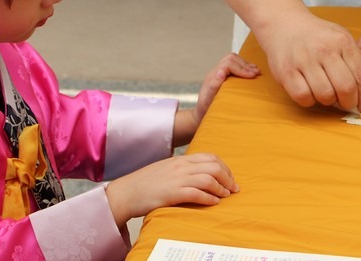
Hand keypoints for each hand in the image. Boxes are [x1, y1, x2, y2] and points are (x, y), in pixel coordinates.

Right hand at [105, 153, 238, 226]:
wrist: (126, 192)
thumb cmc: (145, 183)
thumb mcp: (166, 169)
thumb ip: (181, 168)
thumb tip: (198, 173)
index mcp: (180, 159)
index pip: (210, 157)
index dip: (224, 167)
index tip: (229, 177)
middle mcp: (180, 166)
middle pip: (213, 166)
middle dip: (228, 177)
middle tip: (234, 188)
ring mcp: (176, 179)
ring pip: (208, 178)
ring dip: (221, 188)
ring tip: (226, 196)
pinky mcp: (172, 193)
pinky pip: (197, 193)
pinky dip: (209, 198)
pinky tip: (214, 202)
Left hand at [175, 53, 259, 145]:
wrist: (201, 115)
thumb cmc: (206, 110)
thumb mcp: (208, 100)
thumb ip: (214, 86)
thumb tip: (220, 72)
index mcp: (212, 76)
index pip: (228, 64)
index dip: (241, 68)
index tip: (251, 76)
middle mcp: (215, 72)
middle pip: (231, 58)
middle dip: (245, 65)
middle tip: (256, 73)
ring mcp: (219, 74)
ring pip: (233, 60)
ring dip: (245, 64)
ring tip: (256, 71)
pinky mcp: (224, 77)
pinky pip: (234, 66)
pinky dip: (244, 67)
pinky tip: (251, 73)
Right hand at [256, 11, 360, 112]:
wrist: (284, 24)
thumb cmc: (316, 36)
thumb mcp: (340, 38)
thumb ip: (354, 60)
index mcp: (341, 41)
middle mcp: (323, 49)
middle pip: (345, 88)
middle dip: (349, 103)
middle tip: (347, 104)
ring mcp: (303, 60)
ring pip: (325, 95)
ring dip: (328, 101)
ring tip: (326, 93)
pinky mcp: (286, 71)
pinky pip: (304, 97)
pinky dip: (309, 100)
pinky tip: (310, 91)